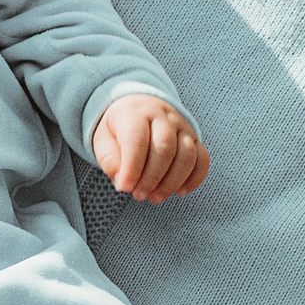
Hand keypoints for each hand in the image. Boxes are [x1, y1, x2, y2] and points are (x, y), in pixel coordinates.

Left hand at [91, 95, 208, 203]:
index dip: (132, 167)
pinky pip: (202, 159)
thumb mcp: (102, 139)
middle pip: (165, 148)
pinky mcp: (194, 139)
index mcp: (135, 113)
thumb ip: (110, 160)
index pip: (137, 140)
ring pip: (187, 155)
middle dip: (152, 177)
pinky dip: (194, 178)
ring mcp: (182, 127)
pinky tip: (179, 192)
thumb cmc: (119, 129)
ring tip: (156, 197)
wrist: (138, 107)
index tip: (125, 188)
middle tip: (139, 195)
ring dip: (172, 181)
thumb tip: (123, 181)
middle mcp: (163, 116)